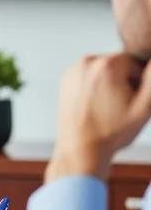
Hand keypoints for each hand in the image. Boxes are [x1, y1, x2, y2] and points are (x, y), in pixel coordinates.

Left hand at [47, 53, 150, 181]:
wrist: (81, 148)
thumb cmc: (110, 131)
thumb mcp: (144, 107)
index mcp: (106, 65)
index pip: (135, 61)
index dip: (139, 81)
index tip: (134, 99)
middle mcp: (86, 63)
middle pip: (118, 64)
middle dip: (124, 81)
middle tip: (121, 105)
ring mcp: (73, 71)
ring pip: (103, 71)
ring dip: (110, 84)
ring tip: (108, 107)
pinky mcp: (66, 80)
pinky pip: (89, 76)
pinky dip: (95, 87)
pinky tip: (96, 106)